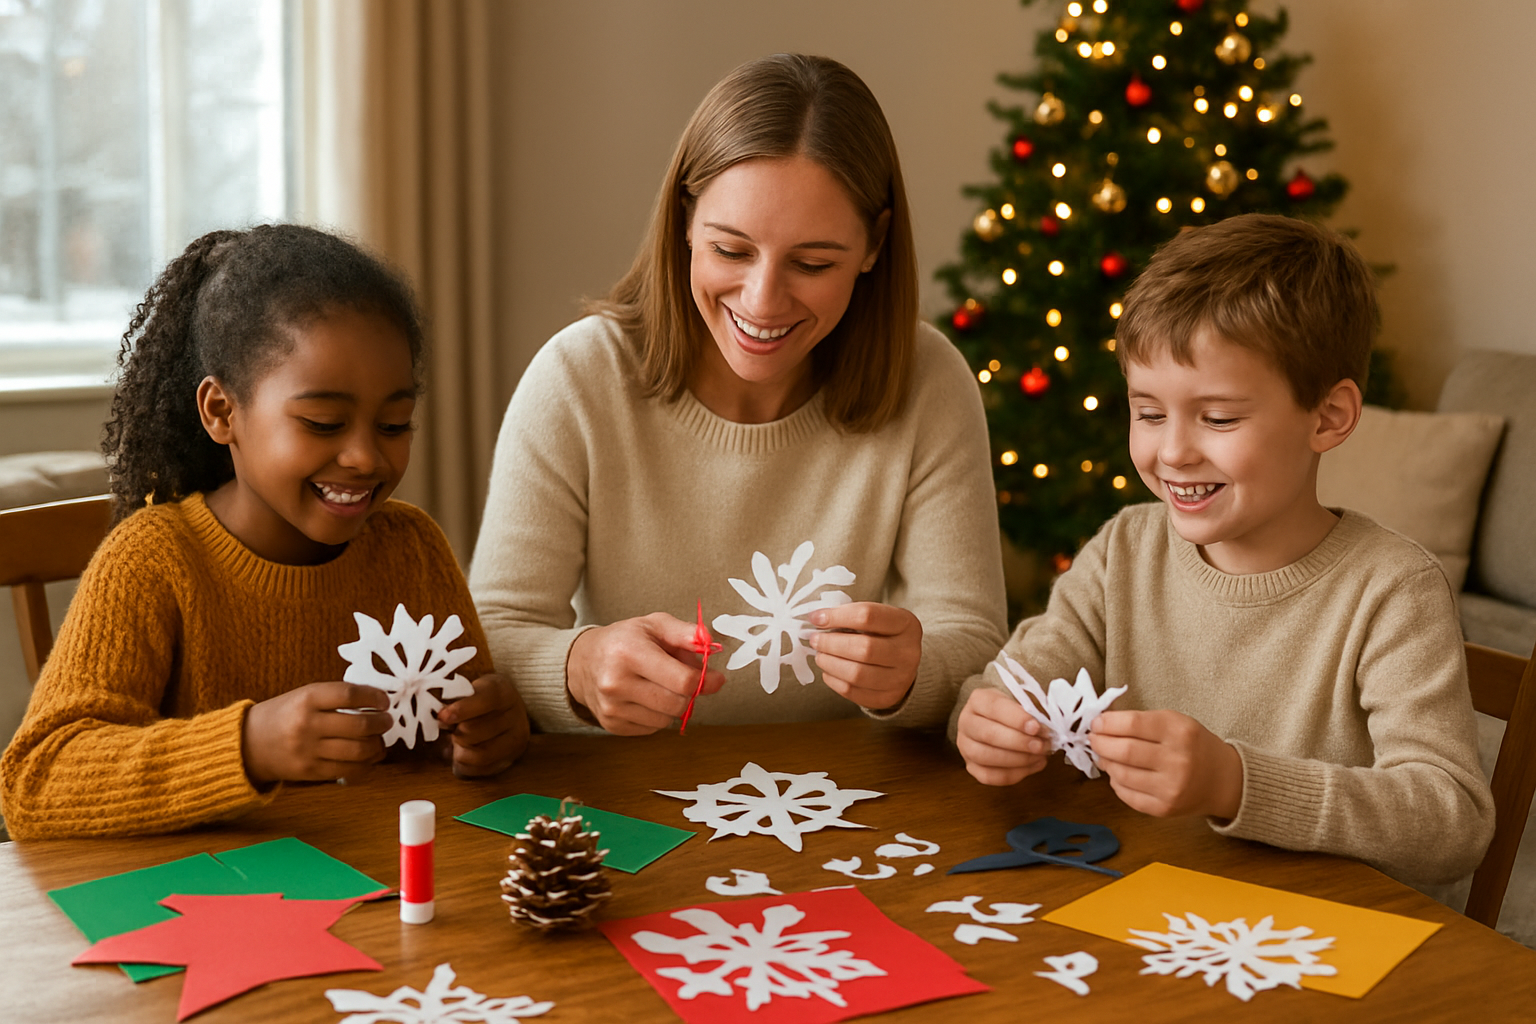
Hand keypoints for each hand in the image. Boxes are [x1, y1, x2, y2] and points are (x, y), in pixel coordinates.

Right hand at [242, 682, 390, 784]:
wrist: (248, 743)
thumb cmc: (283, 715)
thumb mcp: (303, 695)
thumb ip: (335, 697)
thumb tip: (375, 702)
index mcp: (307, 698)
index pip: (349, 695)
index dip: (373, 697)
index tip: (384, 701)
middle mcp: (308, 724)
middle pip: (359, 726)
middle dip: (381, 723)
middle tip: (387, 721)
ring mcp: (309, 751)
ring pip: (358, 751)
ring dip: (377, 746)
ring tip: (380, 741)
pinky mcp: (311, 772)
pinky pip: (348, 771)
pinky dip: (365, 766)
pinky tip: (369, 759)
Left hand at [435, 673, 529, 776]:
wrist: (505, 710)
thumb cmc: (478, 699)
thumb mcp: (469, 689)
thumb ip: (453, 699)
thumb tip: (441, 717)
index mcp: (504, 692)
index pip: (485, 701)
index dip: (461, 709)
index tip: (442, 716)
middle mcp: (516, 716)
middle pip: (475, 731)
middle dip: (456, 732)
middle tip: (450, 728)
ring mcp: (515, 740)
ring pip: (478, 755)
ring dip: (460, 749)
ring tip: (458, 740)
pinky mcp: (510, 759)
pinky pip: (479, 770)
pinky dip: (465, 764)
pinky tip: (462, 752)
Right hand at [566, 613, 725, 734]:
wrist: (583, 661)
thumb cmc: (624, 640)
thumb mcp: (655, 625)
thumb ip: (687, 633)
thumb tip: (712, 647)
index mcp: (629, 652)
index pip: (682, 681)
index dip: (705, 681)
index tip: (714, 678)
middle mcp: (616, 682)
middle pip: (677, 704)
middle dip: (688, 693)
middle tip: (684, 679)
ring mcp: (611, 707)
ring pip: (666, 720)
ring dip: (672, 705)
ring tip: (659, 685)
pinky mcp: (611, 724)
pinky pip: (652, 729)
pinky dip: (656, 715)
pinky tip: (645, 697)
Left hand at [806, 602, 921, 709]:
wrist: (903, 663)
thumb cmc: (883, 634)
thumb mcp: (877, 618)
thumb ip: (850, 616)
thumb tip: (817, 619)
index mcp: (906, 624)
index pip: (868, 616)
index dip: (837, 616)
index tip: (816, 618)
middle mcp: (908, 652)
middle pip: (864, 648)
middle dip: (831, 643)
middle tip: (815, 640)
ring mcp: (900, 678)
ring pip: (857, 674)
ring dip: (830, 663)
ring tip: (820, 656)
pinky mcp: (887, 698)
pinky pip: (853, 692)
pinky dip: (834, 680)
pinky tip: (829, 671)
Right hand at [955, 687, 1049, 784]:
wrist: (994, 721)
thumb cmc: (1011, 712)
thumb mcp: (1020, 702)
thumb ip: (1031, 713)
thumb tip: (1047, 731)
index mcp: (977, 700)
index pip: (994, 707)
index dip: (1017, 719)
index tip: (1037, 727)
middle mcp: (966, 722)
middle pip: (988, 734)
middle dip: (1019, 742)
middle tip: (1042, 746)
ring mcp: (965, 746)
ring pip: (987, 757)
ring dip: (1018, 759)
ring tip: (1040, 756)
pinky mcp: (971, 767)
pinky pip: (989, 776)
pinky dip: (1014, 774)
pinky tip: (1033, 765)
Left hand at [1089, 709, 1243, 818]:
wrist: (1222, 780)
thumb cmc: (1193, 746)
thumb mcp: (1175, 722)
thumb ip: (1141, 721)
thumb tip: (1101, 723)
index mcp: (1180, 732)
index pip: (1133, 724)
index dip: (1107, 723)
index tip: (1096, 722)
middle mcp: (1178, 760)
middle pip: (1124, 751)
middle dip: (1101, 743)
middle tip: (1094, 739)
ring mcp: (1171, 788)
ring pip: (1122, 775)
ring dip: (1106, 763)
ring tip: (1104, 756)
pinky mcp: (1165, 809)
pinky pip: (1127, 795)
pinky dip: (1116, 782)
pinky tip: (1119, 774)